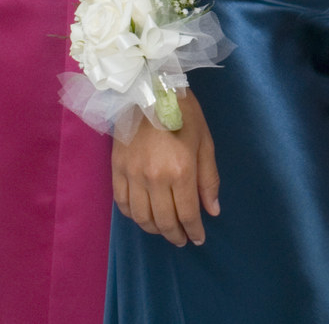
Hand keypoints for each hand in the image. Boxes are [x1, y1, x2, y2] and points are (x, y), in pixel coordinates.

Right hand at [115, 90, 220, 245]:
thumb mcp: (205, 142)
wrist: (149, 89)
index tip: (198, 239)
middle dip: (175, 235)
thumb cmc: (184, 113)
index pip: (187, 213)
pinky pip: (123, 204)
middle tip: (182, 239)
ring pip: (141, 217)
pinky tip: (143, 215)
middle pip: (163, 220)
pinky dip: (133, 216)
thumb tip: (212, 211)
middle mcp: (155, 178)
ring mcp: (132, 175)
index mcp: (181, 170)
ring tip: (164, 230)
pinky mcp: (117, 170)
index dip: (194, 231)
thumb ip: (208, 179)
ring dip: (154, 229)